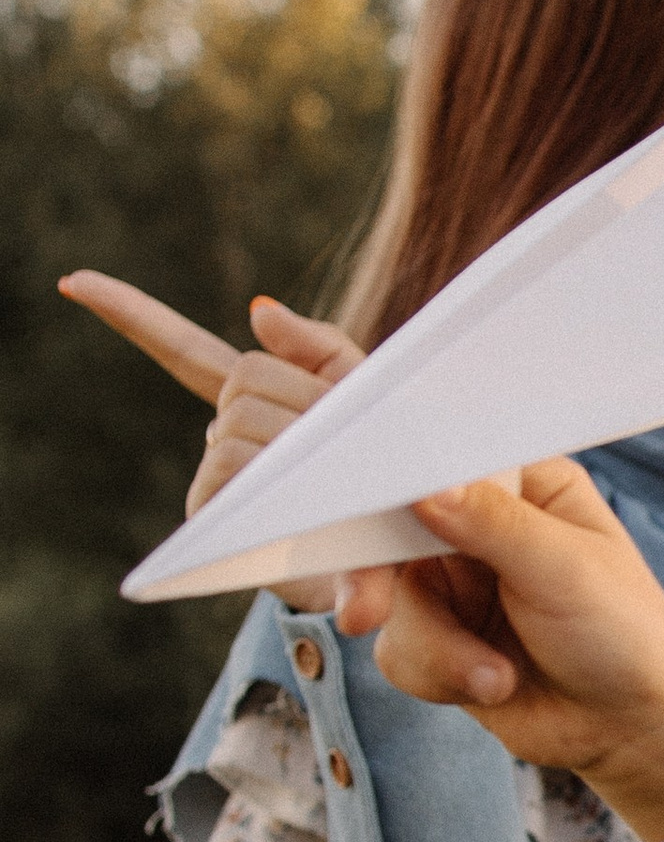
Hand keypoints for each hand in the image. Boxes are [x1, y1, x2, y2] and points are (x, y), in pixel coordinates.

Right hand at [59, 276, 365, 607]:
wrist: (409, 557)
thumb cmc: (392, 474)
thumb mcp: (369, 401)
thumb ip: (319, 348)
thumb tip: (256, 311)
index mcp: (259, 399)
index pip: (187, 351)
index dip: (131, 313)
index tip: (77, 284)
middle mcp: (227, 438)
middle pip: (245, 378)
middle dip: (305, 394)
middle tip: (355, 438)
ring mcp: (218, 482)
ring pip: (239, 424)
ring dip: (298, 438)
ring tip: (346, 474)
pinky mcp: (218, 523)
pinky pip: (228, 472)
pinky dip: (264, 480)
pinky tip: (283, 498)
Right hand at [337, 458, 663, 839]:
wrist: (631, 729)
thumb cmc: (624, 635)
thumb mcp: (564, 569)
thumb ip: (492, 523)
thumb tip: (423, 487)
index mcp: (524, 485)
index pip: (444, 463)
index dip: (398, 486)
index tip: (363, 512)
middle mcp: (483, 526)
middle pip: (392, 529)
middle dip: (378, 577)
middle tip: (364, 610)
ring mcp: (458, 583)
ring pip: (390, 599)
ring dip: (438, 647)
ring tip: (499, 678)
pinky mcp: (442, 639)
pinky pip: (398, 650)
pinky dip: (440, 674)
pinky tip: (495, 687)